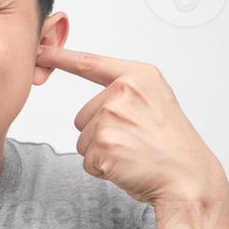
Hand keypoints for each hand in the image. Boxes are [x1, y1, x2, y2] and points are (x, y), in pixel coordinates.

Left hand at [36, 45, 227, 204]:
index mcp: (139, 77)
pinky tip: (128, 166)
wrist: (189, 178)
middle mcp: (124, 92)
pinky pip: (87, 160)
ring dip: (102, 152)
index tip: (39, 51)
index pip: (90, 64)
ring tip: (134, 153)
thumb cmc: (172, 146)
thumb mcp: (155, 104)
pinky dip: (103, 169)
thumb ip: (125, 94)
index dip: (60, 57)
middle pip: (83, 116)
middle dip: (102, 134)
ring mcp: (112, 116)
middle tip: (135, 141)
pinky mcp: (104, 143)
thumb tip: (99, 100)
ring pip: (83, 140)